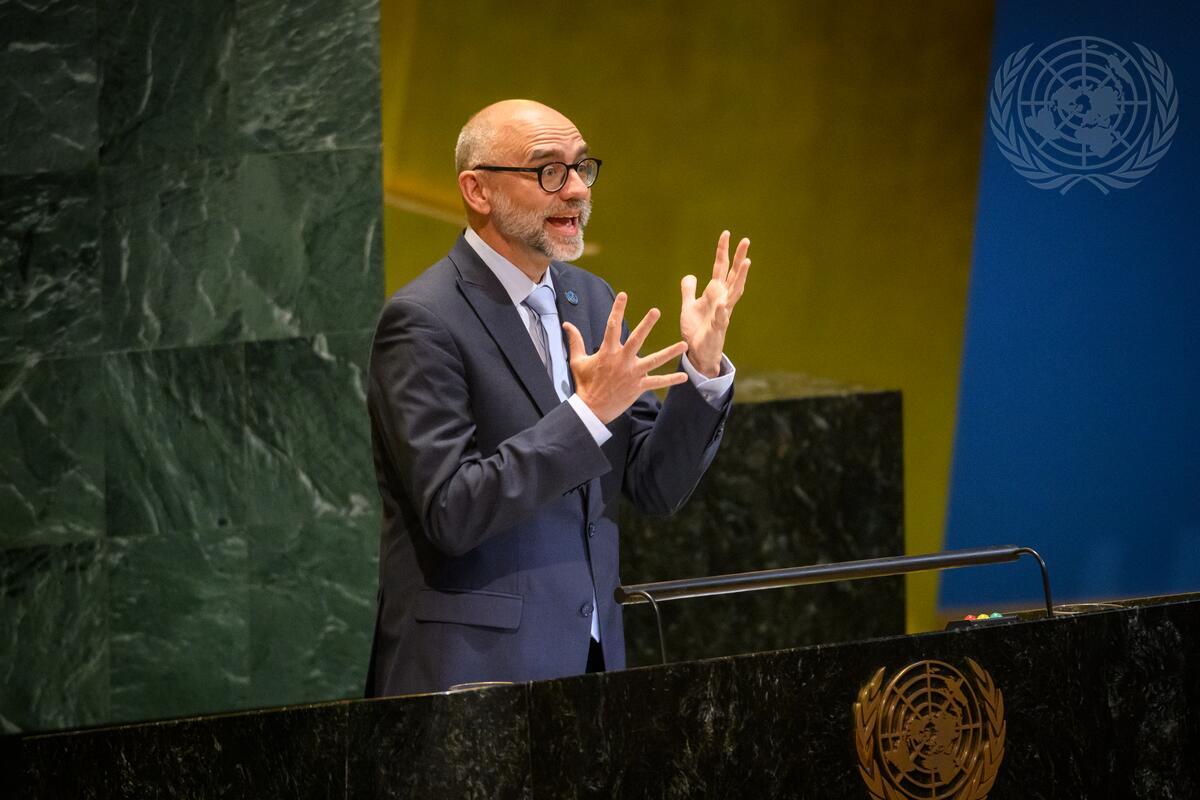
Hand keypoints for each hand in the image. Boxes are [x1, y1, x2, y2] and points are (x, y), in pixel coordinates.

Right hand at [564, 292, 688, 423]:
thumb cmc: (584, 384)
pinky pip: (657, 382)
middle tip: (656, 311)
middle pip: (636, 339)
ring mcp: (632, 374)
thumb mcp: (577, 361)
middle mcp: (621, 360)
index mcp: (607, 352)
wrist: (591, 409)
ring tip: (683, 344)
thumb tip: (567, 324)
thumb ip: (575, 341)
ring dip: (669, 352)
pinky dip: (671, 380)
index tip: (623, 295)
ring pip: (654, 360)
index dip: (617, 309)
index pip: (612, 326)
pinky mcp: (638, 387)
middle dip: (646, 325)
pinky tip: (684, 377)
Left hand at [680, 230, 750, 377]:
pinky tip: (722, 303)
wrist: (698, 352)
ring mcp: (722, 313)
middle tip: (746, 240)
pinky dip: (721, 311)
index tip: (726, 234)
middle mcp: (722, 299)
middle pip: (733, 275)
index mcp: (714, 293)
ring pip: (734, 292)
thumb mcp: (688, 306)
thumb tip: (690, 275)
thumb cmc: (696, 330)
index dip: (722, 251)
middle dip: (739, 258)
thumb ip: (689, 291)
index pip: (720, 267)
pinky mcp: (717, 328)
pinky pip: (720, 318)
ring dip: (741, 277)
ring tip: (747, 262)